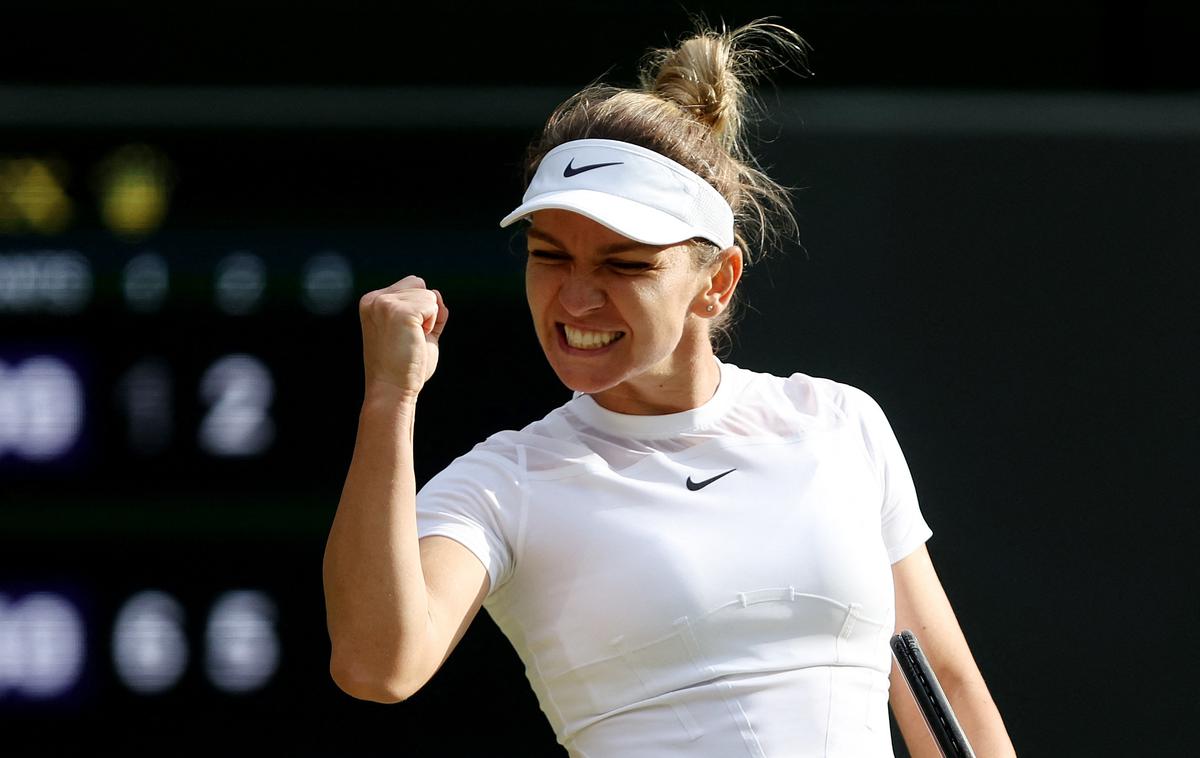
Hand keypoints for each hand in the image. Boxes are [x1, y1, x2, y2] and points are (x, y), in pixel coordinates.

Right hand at [358, 276, 448, 397]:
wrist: (393, 389)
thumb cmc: (404, 366)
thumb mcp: (415, 331)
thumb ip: (425, 311)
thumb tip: (436, 293)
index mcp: (372, 302)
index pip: (410, 285)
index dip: (419, 310)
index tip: (404, 335)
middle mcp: (374, 299)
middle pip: (419, 284)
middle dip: (425, 311)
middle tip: (409, 338)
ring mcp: (384, 303)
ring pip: (429, 294)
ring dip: (429, 320)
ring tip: (410, 340)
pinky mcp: (398, 311)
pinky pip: (433, 304)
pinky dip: (432, 324)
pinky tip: (415, 339)